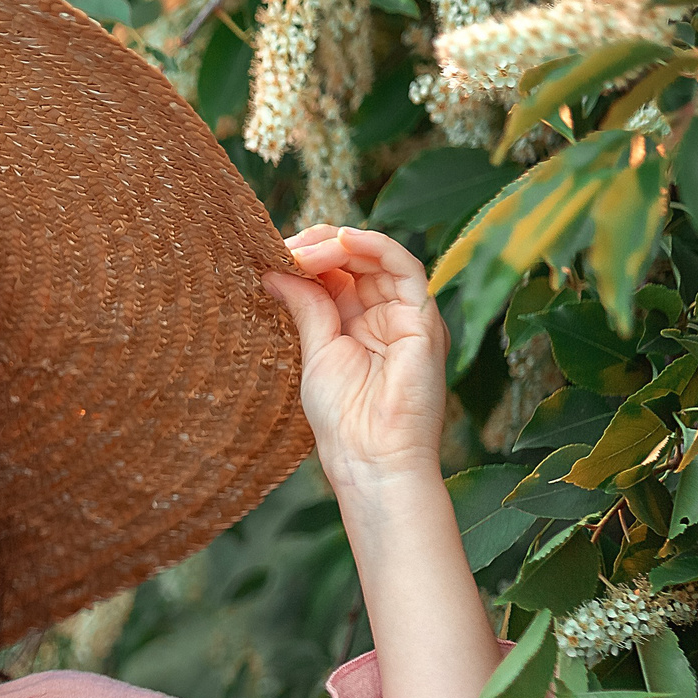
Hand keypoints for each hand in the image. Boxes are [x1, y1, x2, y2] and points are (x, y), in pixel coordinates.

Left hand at [261, 224, 451, 492]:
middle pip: (356, 259)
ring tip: (304, 250)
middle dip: (318, 246)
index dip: (308, 257)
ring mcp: (407, 313)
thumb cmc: (342, 418)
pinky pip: (406, 266)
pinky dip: (376, 245)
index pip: (337, 272)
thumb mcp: (316, 351)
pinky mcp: (424, 318)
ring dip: (339, 244)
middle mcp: (385, 313)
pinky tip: (343, 240)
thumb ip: (306, 305)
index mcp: (357, 322)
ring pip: (379, 256)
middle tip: (283, 246)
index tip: (273, 252)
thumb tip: (276, 269)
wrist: (371, 457)